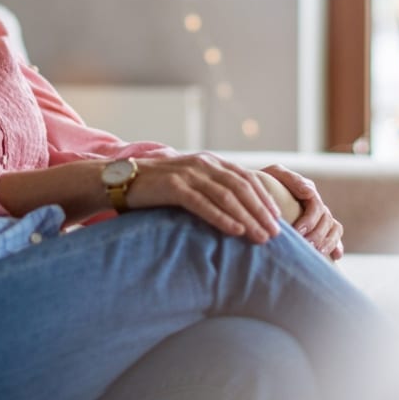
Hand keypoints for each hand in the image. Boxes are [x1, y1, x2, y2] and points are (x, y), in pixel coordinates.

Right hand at [124, 153, 283, 243]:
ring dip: (247, 217)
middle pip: (241, 187)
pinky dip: (222, 217)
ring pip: (226, 196)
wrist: (120, 181)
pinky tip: (236, 231)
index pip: (246, 178)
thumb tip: (237, 213)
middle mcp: (202, 163)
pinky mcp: (173, 186)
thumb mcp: (188, 184)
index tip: (278, 217)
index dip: (264, 197)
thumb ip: (210, 191)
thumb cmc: (156, 189)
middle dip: (261, 211)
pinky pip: (203, 203)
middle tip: (276, 233)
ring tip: (261, 237)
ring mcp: (188, 173)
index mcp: (209, 162)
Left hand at [262, 164, 343, 259]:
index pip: (316, 206)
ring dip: (328, 242)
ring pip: (334, 229)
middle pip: (326, 220)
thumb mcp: (275, 173)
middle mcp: (317, 204)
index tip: (298, 231)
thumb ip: (291, 179)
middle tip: (306, 245)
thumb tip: (309, 192)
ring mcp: (320, 216)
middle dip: (317, 234)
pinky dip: (337, 246)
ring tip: (317, 253)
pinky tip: (334, 257)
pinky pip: (335, 236)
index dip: (309, 220)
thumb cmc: (265, 182)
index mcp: (308, 190)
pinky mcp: (320, 228)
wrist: (256, 193)